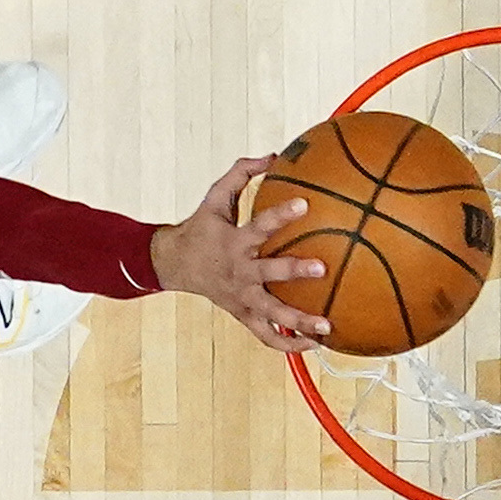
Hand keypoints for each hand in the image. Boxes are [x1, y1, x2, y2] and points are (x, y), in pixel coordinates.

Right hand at [148, 156, 331, 353]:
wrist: (173, 264)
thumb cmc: (202, 227)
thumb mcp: (214, 197)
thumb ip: (240, 174)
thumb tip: (273, 154)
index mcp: (234, 242)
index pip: (259, 225)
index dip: (280, 214)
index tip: (305, 203)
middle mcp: (239, 271)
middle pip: (268, 274)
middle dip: (294, 270)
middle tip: (323, 268)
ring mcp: (241, 297)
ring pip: (272, 314)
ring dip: (299, 322)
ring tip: (327, 327)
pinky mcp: (242, 315)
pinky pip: (267, 336)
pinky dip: (289, 344)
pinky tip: (316, 345)